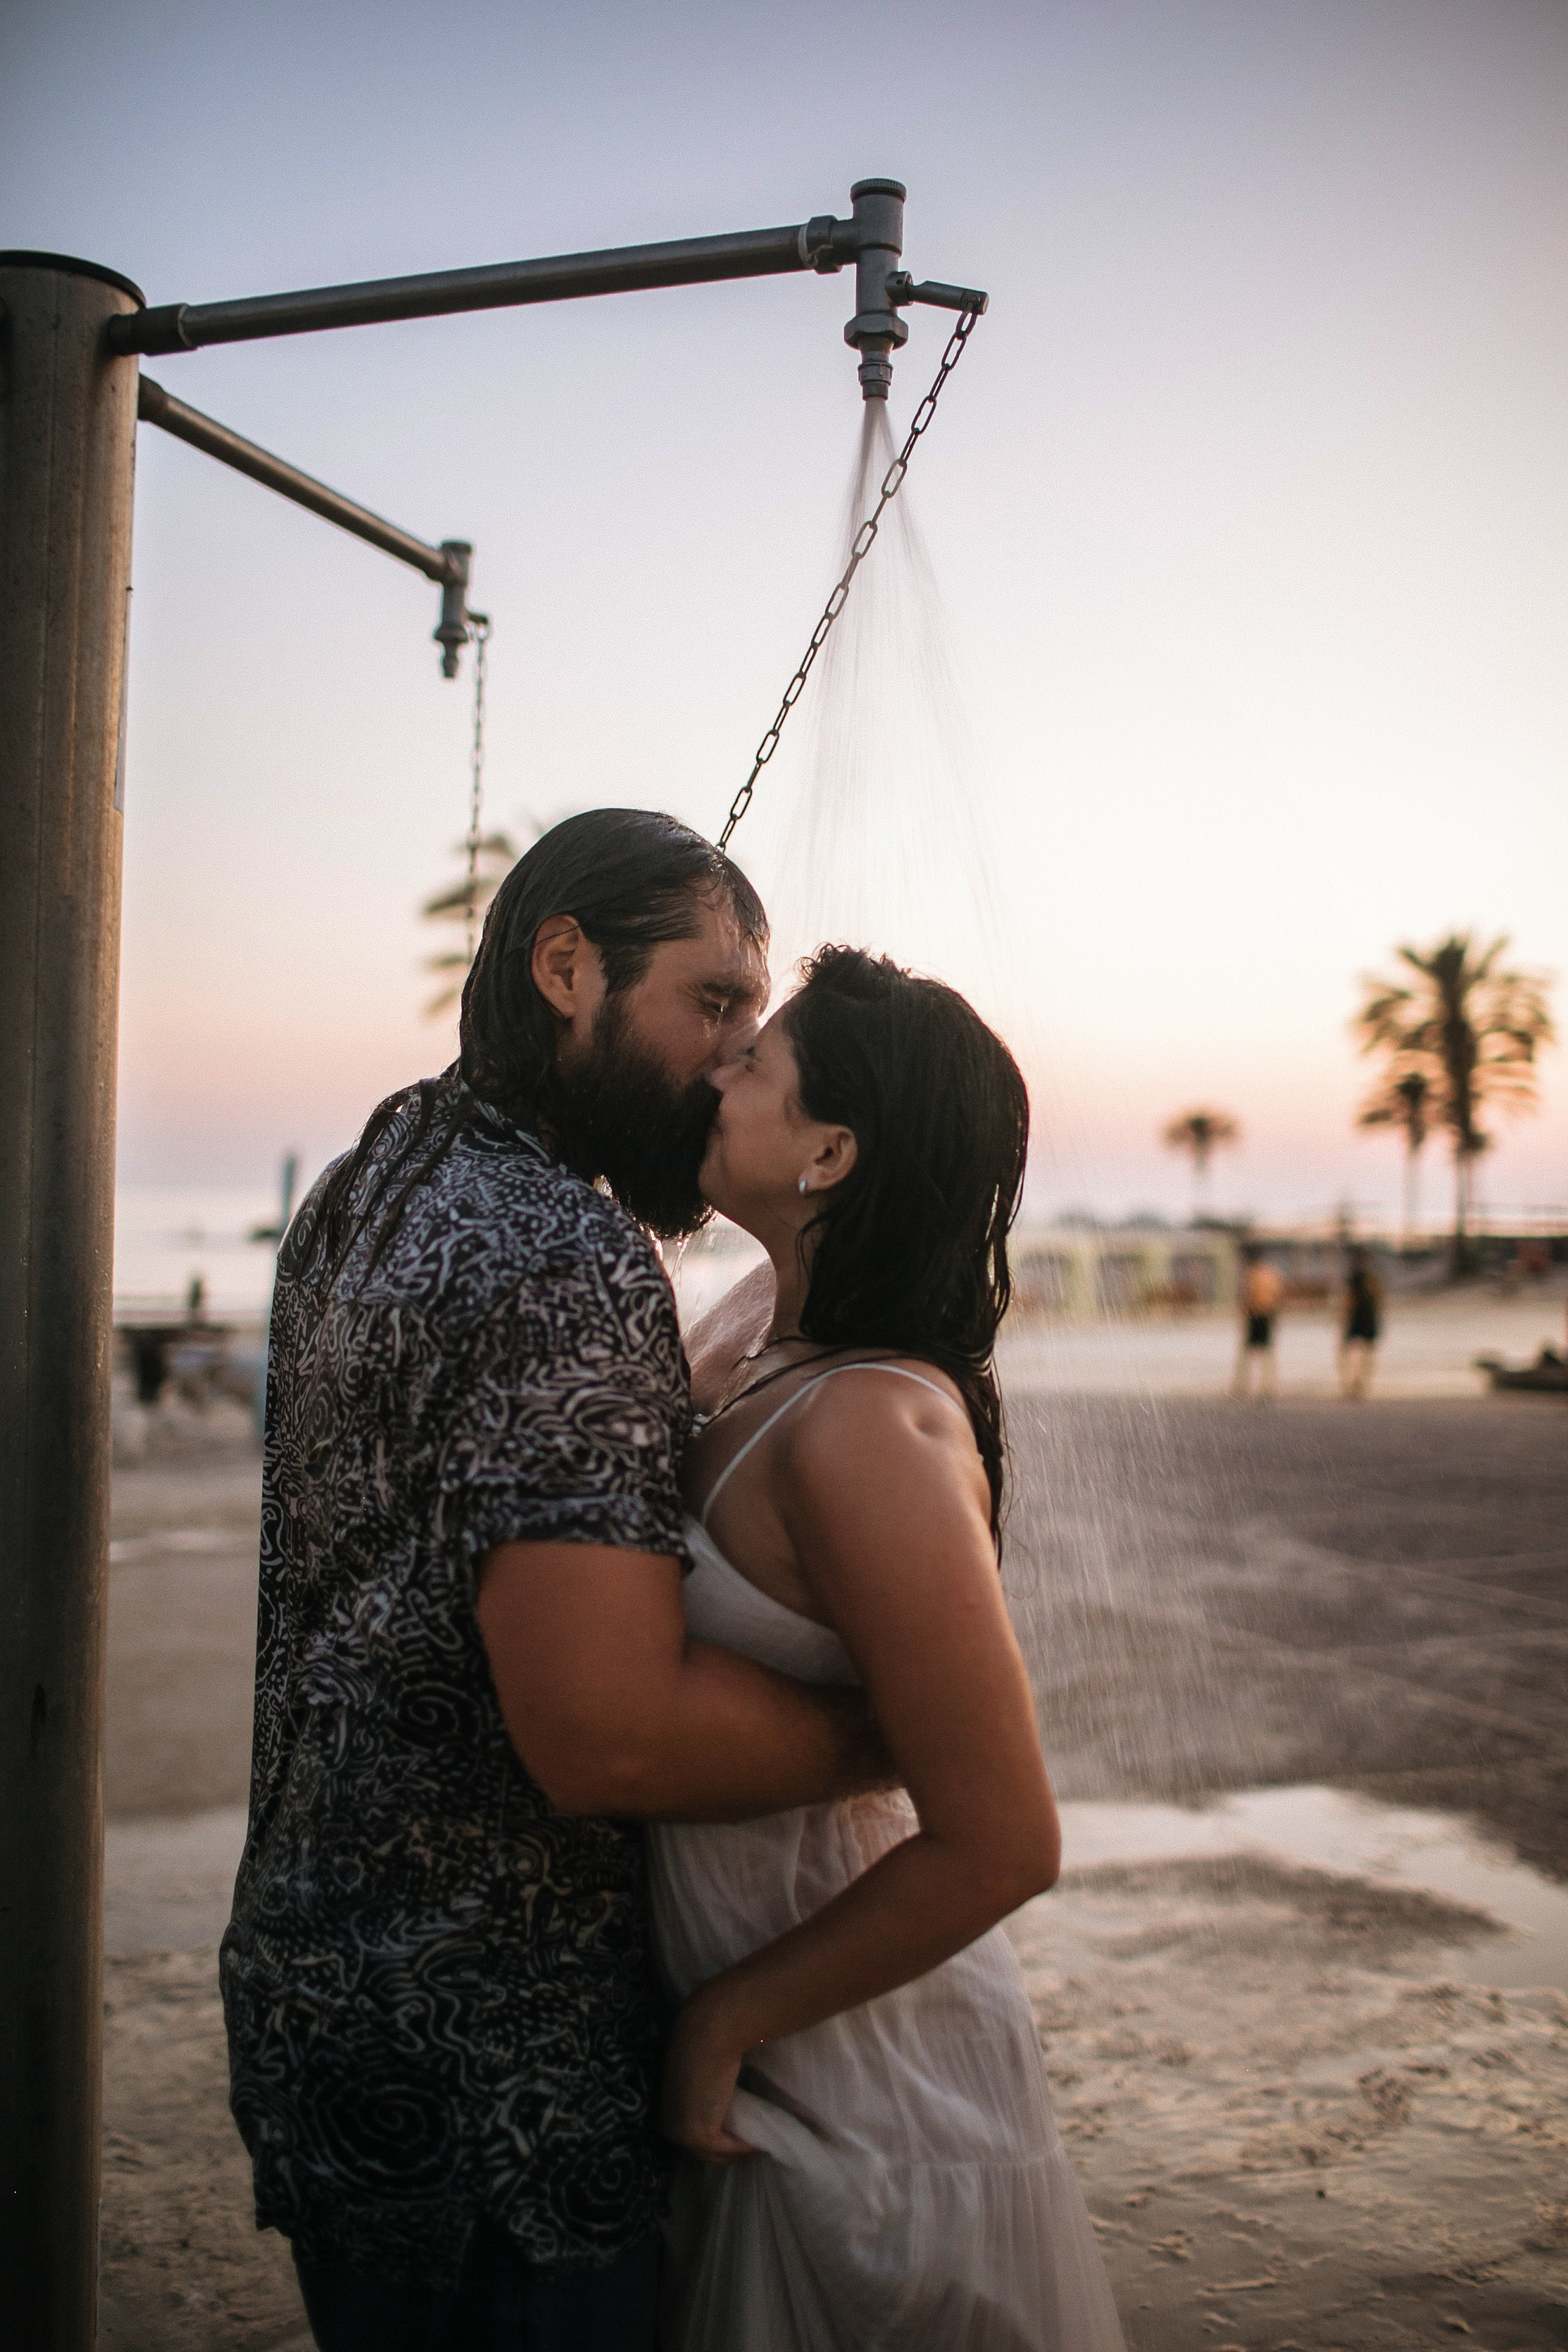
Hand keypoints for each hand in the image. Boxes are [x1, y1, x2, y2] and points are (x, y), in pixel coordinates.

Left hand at [659, 1992, 756, 2164]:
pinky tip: (760, 2142)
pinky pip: (726, 2150)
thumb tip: (717, 2093)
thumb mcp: (696, 2070)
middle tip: (749, 2140)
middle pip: (700, 2150)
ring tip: (758, 2142)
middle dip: (724, 2149)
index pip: (689, 2135)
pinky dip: (745, 2148)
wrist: (710, 2032)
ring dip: (736, 2152)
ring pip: (712, 2155)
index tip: (736, 2131)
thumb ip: (700, 2087)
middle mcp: (667, 2125)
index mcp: (664, 2108)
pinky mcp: (700, 2134)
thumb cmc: (705, 2041)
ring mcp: (681, 2133)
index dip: (714, 2135)